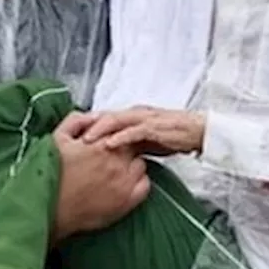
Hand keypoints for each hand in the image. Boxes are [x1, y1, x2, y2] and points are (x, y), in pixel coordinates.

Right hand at [51, 111, 150, 243]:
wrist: (48, 208)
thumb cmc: (51, 175)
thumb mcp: (57, 139)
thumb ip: (77, 121)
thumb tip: (96, 116)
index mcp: (100, 145)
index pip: (122, 131)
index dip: (117, 135)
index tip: (110, 141)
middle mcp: (116, 162)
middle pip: (134, 146)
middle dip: (124, 148)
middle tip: (111, 156)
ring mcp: (123, 183)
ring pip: (141, 165)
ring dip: (132, 165)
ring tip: (116, 171)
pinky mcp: (126, 202)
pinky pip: (145, 185)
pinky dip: (138, 182)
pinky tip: (124, 184)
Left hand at [81, 107, 206, 155]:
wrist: (198, 132)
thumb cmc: (173, 136)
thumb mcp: (146, 140)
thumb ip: (129, 143)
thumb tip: (112, 155)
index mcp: (132, 116)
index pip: (104, 119)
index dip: (87, 127)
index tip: (71, 138)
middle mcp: (135, 114)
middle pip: (105, 116)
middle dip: (86, 126)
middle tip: (69, 138)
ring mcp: (144, 119)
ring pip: (116, 120)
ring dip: (99, 130)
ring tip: (85, 141)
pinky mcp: (155, 126)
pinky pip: (134, 131)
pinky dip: (120, 137)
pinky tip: (109, 144)